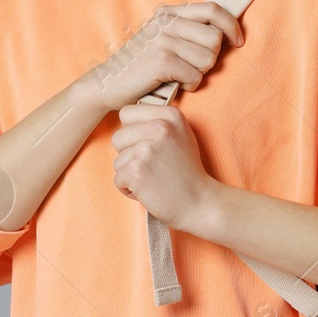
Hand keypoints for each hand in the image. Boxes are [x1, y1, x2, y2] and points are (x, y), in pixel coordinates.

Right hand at [83, 2, 243, 113]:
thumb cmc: (140, 67)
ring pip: (208, 58)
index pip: (212, 9)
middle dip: (211, 58)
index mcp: (168, 13)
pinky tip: (177, 85)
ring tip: (182, 76)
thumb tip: (223, 32)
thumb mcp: (162, 39)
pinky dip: (191, 85)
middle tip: (193, 67)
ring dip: (200, 73)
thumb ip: (186, 31)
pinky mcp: (161, 60)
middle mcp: (166, 21)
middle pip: (215, 37)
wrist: (107, 84)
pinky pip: (195, 75)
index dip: (231, 25)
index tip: (238, 41)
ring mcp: (163, 39)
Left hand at [109, 102, 219, 233]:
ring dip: (131, 175)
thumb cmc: (186, 172)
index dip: (133, 133)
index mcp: (170, 115)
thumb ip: (157, 122)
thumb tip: (125, 117)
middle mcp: (159, 127)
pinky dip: (129, 190)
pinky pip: (118, 180)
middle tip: (154, 166)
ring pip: (118, 161)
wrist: (199, 203)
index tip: (150, 146)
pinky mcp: (137, 171)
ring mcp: (147, 149)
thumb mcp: (180, 135)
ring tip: (155, 179)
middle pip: (118, 137)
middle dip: (129, 155)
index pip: (126, 113)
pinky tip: (150, 191)